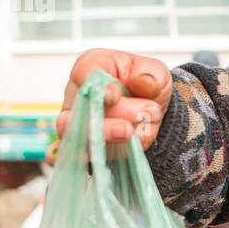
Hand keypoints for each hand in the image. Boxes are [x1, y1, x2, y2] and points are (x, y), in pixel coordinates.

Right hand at [49, 49, 172, 164]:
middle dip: (103, 125)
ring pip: (80, 142)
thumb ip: (150, 74)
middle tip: (128, 127)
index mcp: (91, 67)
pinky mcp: (86, 149)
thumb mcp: (155, 72)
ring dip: (109, 142)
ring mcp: (77, 126)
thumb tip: (143, 82)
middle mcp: (76, 98)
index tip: (114, 96)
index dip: (97, 88)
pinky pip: (82, 160)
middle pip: (73, 116)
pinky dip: (101, 159)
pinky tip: (113, 155)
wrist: (153, 110)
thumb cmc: (146, 84)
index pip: (84, 74)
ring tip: (132, 135)